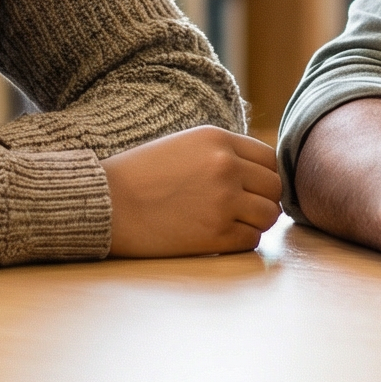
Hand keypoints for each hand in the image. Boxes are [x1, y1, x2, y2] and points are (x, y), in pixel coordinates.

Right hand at [104, 126, 282, 257]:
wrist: (106, 204)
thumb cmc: (140, 175)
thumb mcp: (184, 145)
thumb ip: (222, 152)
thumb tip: (257, 172)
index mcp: (217, 140)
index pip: (269, 159)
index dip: (263, 176)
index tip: (251, 188)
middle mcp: (226, 167)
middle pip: (274, 188)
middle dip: (262, 200)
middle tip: (243, 209)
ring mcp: (223, 202)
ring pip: (268, 215)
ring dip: (255, 222)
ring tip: (231, 223)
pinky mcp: (215, 234)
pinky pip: (251, 240)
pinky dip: (241, 241)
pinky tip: (219, 236)